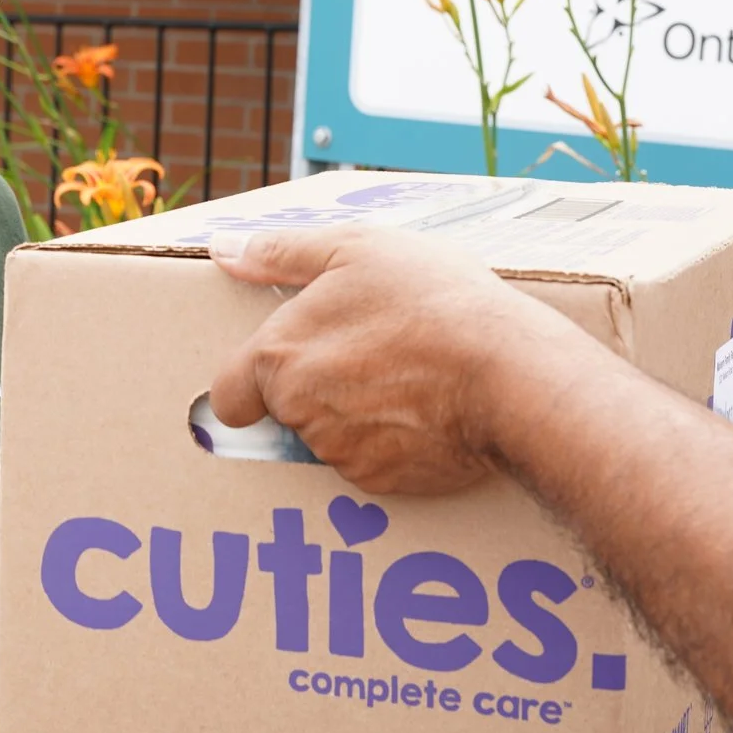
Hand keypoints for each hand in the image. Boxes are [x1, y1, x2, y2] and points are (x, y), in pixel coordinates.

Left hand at [204, 225, 583, 494]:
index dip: (253, 381)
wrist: (509, 370)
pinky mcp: (382, 482)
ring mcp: (340, 453)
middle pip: (286, 411)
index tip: (289, 365)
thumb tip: (223, 251)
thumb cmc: (431, 300)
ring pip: (330, 437)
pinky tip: (426, 410)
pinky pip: (372, 463)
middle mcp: (299, 413)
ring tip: (407, 375)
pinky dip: (391, 442)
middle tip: (369, 354)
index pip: (229, 394)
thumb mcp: (353, 249)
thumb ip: (279, 254)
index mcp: (279, 358)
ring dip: (355, 413)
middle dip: (315, 388)